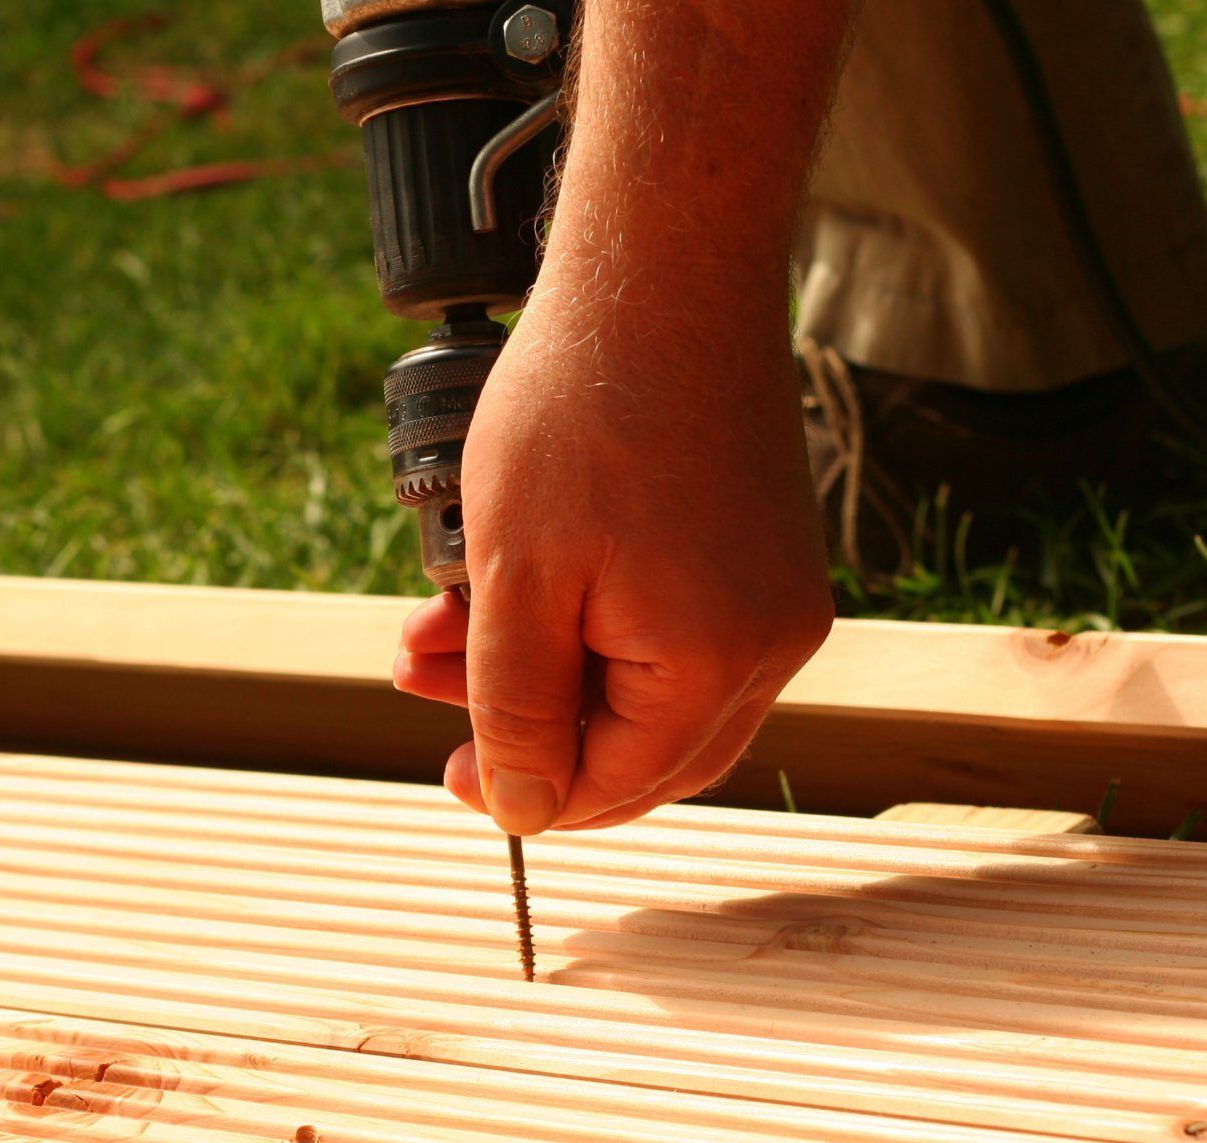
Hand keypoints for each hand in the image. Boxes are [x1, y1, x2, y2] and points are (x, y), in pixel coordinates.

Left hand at [392, 273, 833, 834]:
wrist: (663, 269)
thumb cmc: (582, 411)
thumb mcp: (516, 578)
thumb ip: (517, 709)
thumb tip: (523, 809)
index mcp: (715, 667)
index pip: (615, 785)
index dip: (524, 790)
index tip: (449, 769)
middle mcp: (770, 646)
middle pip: (641, 749)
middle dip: (526, 724)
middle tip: (431, 688)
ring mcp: (775, 597)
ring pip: (647, 687)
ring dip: (542, 666)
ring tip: (440, 622)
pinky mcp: (761, 553)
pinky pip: (672, 628)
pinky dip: (587, 619)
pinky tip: (509, 581)